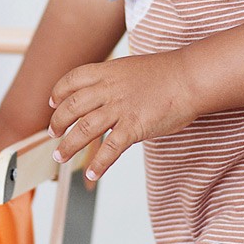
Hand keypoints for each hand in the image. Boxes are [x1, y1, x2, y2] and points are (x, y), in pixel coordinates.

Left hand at [48, 52, 196, 181]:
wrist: (190, 77)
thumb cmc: (168, 74)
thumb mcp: (132, 69)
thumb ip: (114, 82)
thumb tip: (104, 97)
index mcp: (108, 71)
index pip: (72, 80)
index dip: (58, 93)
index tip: (53, 104)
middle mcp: (109, 89)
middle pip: (72, 107)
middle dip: (58, 123)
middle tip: (53, 134)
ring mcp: (120, 108)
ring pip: (85, 129)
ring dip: (69, 146)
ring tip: (60, 157)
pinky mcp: (134, 126)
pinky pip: (110, 149)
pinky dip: (98, 164)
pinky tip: (91, 175)